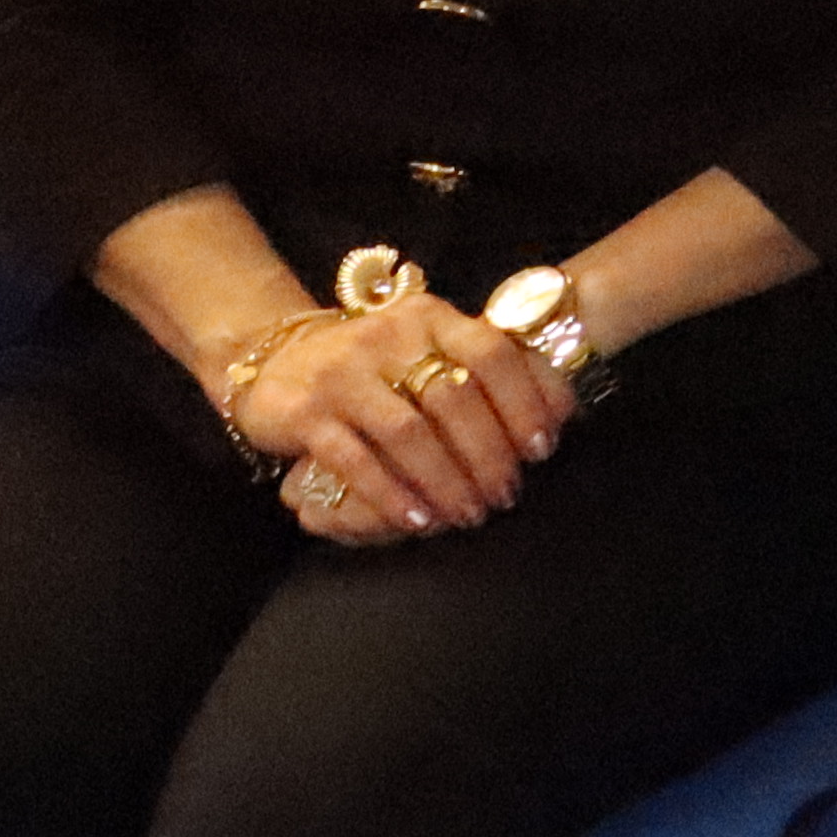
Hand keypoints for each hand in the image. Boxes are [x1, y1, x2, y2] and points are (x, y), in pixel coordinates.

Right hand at [227, 295, 575, 539]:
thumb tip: (562, 413)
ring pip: (409, 433)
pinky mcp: (305, 410)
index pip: (493, 352)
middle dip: (489, 455)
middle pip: (455, 398)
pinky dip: (392, 493)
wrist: (275, 358)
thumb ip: (484, 372)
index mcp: (432, 318)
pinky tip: (417, 519)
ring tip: (468, 514)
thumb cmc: (375, 365)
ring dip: (446, 480)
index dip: (525, 402)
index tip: (542, 449)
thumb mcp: (427, 349)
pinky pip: (355, 459)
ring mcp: (343, 372)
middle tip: (506, 495)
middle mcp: (389, 336)